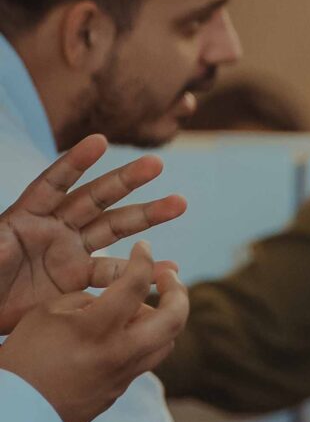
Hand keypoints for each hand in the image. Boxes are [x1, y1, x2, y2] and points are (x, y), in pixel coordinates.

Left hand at [0, 136, 186, 333]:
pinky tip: (167, 268)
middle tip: (156, 164)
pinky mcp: (79, 280)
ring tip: (179, 203)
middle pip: (95, 198)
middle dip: (126, 180)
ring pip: (114, 229)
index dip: (76, 162)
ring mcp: (70, 252)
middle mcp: (54, 227)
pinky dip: (141, 272)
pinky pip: (114, 274)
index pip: (54, 182)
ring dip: (147, 216)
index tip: (100, 141)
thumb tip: (4, 235)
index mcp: (28, 214)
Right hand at [4, 245, 188, 421]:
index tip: (145, 250)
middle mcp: (119, 353)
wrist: (20, 409)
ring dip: (167, 318)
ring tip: (150, 304)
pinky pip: (147, 359)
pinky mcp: (121, 390)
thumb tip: (112, 298)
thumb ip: (86, 299)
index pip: (135, 286)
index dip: (144, 261)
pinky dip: (148, 339)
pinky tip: (130, 330)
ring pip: (167, 342)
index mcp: (96, 329)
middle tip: (169, 277)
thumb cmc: (25, 356)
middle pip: (174, 319)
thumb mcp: (47, 313)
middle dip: (178, 291)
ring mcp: (124, 375)